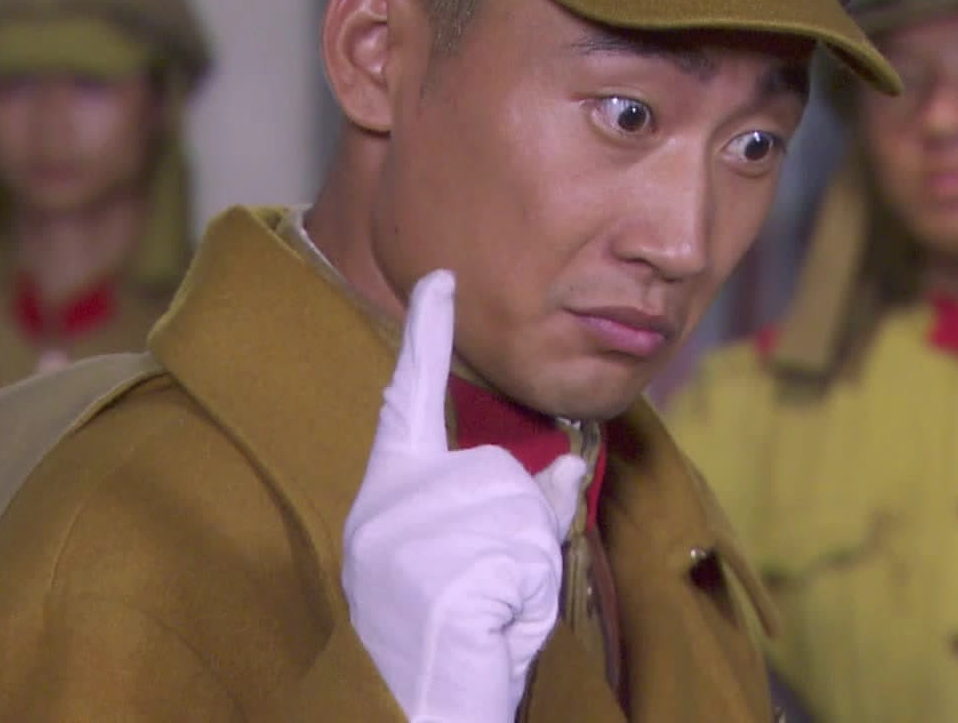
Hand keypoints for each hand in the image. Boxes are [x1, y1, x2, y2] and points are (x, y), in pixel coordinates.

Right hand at [343, 270, 586, 722]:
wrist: (415, 710)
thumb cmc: (446, 649)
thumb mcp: (480, 568)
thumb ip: (513, 510)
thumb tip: (572, 467)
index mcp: (386, 499)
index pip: (406, 401)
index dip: (424, 337)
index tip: (440, 279)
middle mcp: (389, 505)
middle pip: (501, 472)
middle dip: (518, 532)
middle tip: (482, 598)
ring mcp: (412, 532)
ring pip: (522, 509)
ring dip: (525, 566)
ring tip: (482, 616)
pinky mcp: (446, 564)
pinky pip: (528, 550)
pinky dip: (528, 592)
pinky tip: (488, 624)